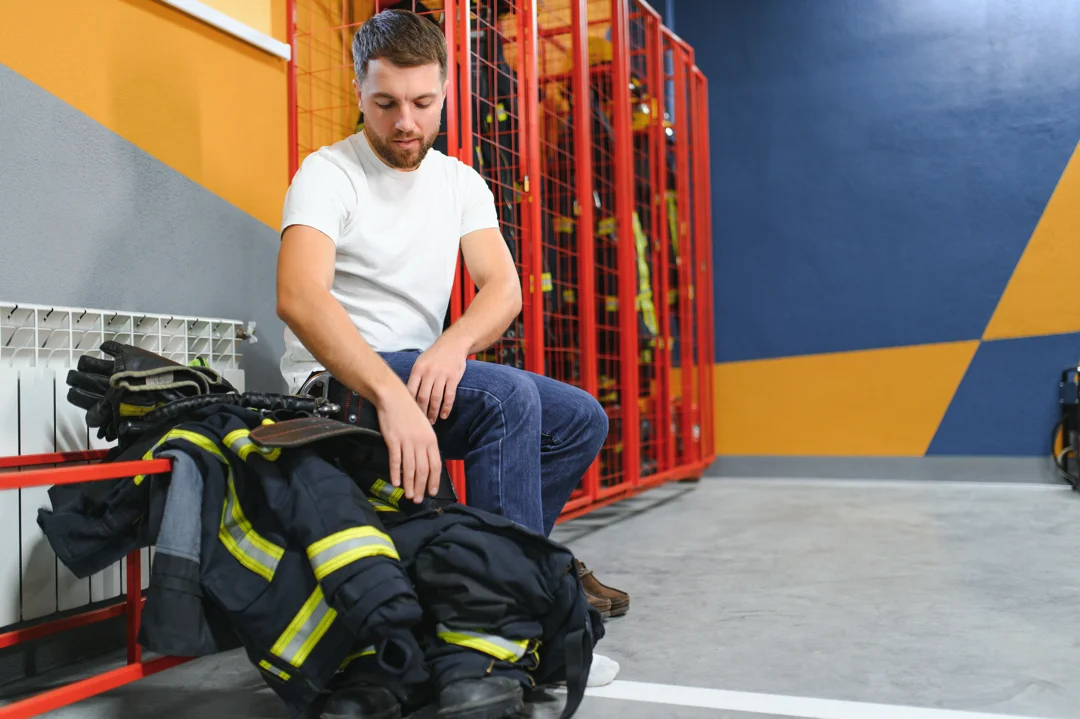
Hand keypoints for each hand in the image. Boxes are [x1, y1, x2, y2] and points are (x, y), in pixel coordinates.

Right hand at [375, 386, 441, 502]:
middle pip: (423, 470)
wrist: (394, 397)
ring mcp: (407, 441)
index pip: (436, 465)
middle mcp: (421, 442)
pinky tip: (396, 483)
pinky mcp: (393, 440)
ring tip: (408, 495)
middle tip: (418, 499)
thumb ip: (426, 444)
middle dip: (421, 487)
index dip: (434, 480)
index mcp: (431, 440)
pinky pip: (396, 460)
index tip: (432, 492)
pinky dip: (396, 473)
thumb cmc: (409, 412)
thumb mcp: (424, 427)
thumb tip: (427, 462)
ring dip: (409, 484)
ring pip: (410, 468)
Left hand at [406, 338, 467, 423]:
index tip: (409, 414)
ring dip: (433, 412)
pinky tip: (444, 415)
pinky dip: (446, 408)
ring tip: (432, 421)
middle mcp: (429, 372)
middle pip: (423, 397)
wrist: (453, 343)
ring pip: (436, 399)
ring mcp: (442, 375)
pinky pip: (449, 396)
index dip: (409, 404)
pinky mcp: (453, 378)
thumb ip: (416, 377)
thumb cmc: (435, 355)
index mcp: (418, 369)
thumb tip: (408, 397)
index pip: (410, 390)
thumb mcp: (421, 362)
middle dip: (421, 412)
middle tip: (421, 422)